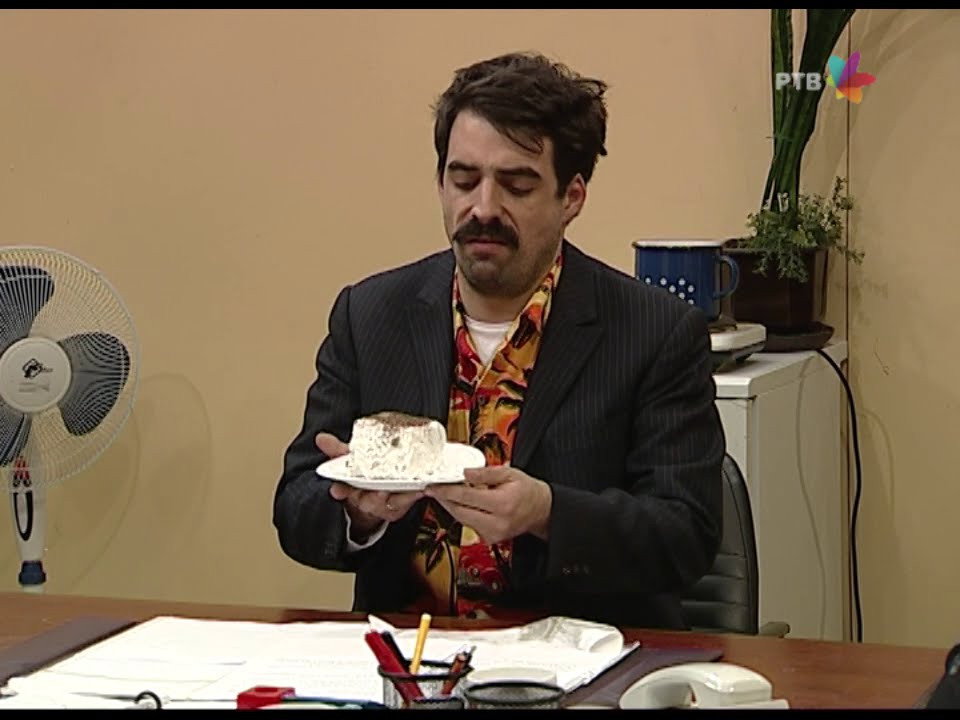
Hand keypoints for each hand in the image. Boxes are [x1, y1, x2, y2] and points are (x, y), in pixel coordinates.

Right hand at [317, 433, 422, 537]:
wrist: (378, 493)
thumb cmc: (363, 475)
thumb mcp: (350, 460)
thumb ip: (336, 450)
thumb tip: (320, 438)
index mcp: (352, 490)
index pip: (342, 490)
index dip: (340, 490)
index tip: (337, 490)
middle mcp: (367, 499)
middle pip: (367, 500)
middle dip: (372, 497)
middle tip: (380, 492)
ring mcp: (384, 504)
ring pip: (389, 503)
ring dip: (400, 498)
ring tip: (410, 488)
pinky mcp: (400, 505)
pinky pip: (407, 502)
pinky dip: (414, 495)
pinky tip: (422, 488)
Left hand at [424, 465, 551, 543]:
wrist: (541, 510)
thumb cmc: (527, 491)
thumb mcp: (509, 473)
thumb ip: (485, 473)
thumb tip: (465, 472)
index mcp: (502, 504)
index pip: (465, 497)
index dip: (446, 491)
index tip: (434, 486)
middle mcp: (497, 522)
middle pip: (459, 512)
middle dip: (444, 500)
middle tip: (434, 489)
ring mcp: (493, 534)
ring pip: (462, 520)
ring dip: (452, 506)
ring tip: (446, 493)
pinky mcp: (490, 539)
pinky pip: (469, 525)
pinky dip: (463, 513)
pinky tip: (461, 504)